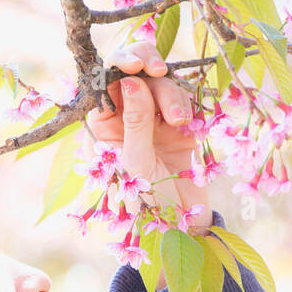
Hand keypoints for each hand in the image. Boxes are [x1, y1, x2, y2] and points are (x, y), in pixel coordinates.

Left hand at [85, 39, 212, 232]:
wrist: (180, 226)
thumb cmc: (145, 202)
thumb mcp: (135, 164)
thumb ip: (134, 121)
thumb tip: (132, 81)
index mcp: (102, 124)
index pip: (104, 81)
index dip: (119, 64)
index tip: (136, 65)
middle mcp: (126, 115)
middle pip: (134, 72)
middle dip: (147, 67)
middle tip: (158, 70)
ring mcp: (154, 118)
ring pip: (162, 84)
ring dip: (172, 96)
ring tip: (179, 124)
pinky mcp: (180, 124)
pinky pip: (185, 99)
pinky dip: (189, 106)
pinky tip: (189, 128)